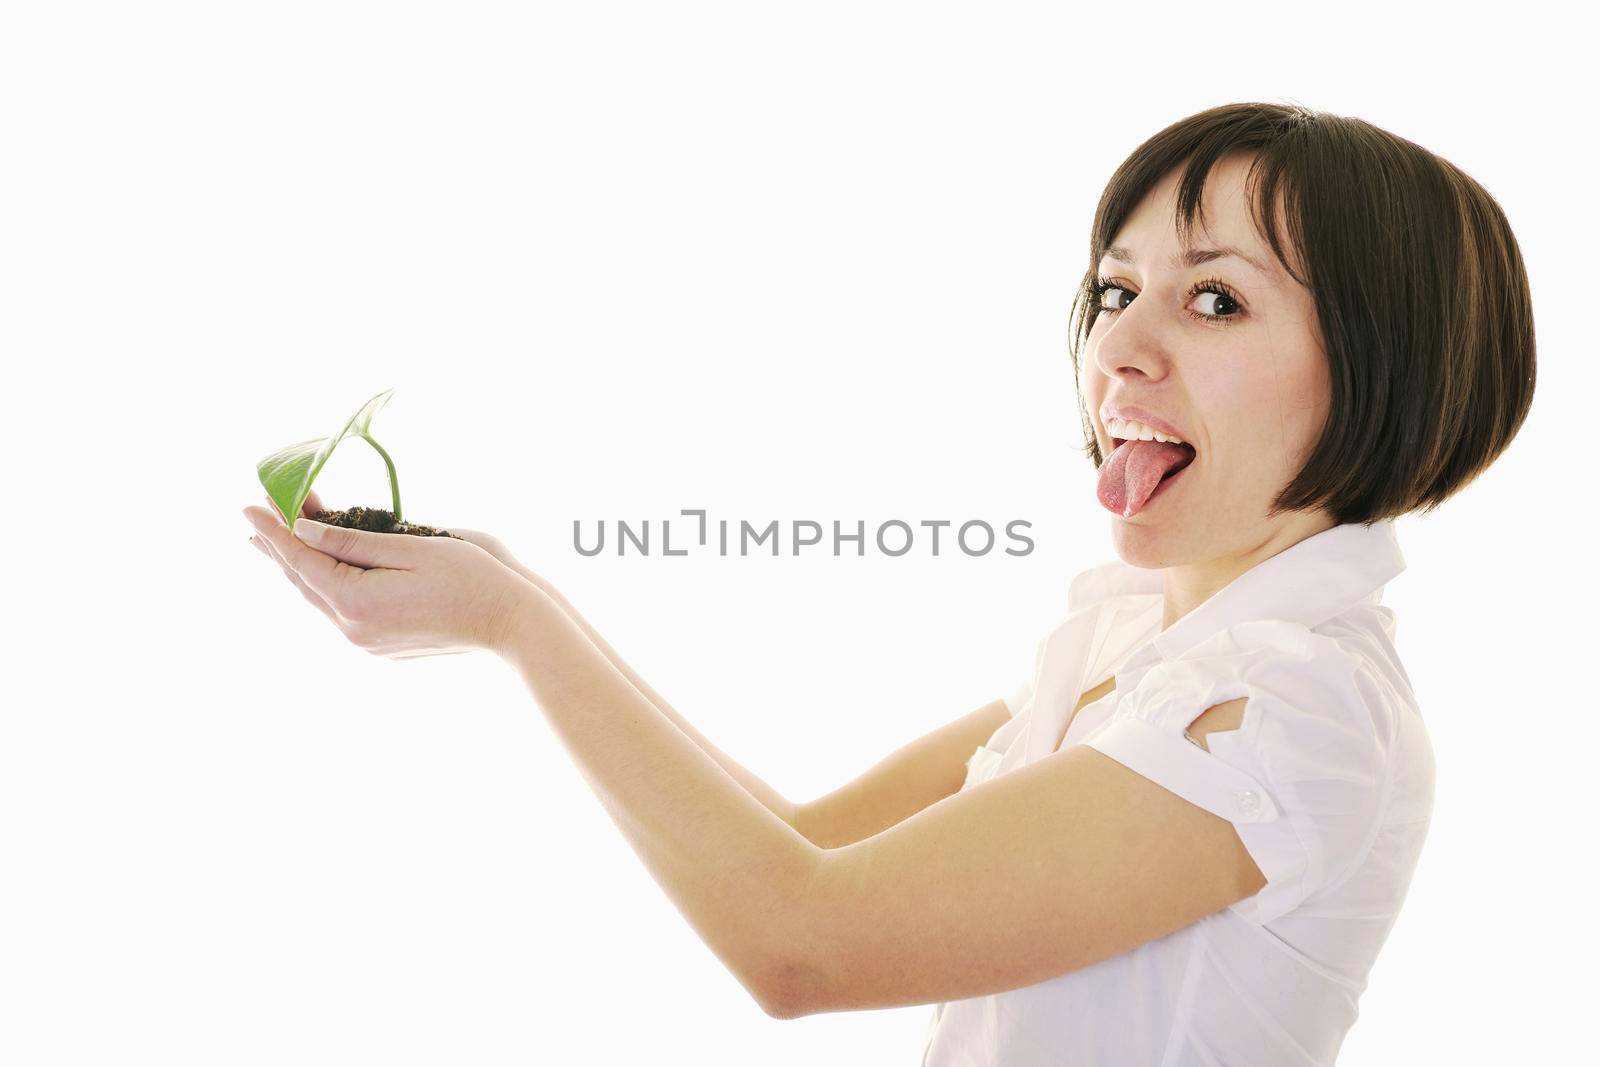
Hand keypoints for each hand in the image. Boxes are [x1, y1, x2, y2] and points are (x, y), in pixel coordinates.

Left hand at [244, 492, 532, 658]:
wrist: (510, 622)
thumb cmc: (470, 577)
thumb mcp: (410, 546)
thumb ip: (352, 541)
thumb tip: (304, 532)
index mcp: (356, 601)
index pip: (301, 558)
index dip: (274, 529)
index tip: (250, 506)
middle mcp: (354, 628)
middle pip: (303, 581)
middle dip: (280, 545)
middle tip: (258, 516)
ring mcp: (367, 641)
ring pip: (319, 598)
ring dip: (300, 566)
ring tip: (278, 542)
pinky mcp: (382, 645)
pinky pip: (340, 610)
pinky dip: (326, 583)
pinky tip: (323, 568)